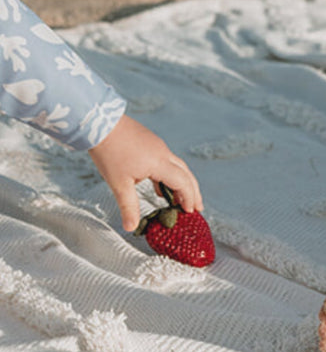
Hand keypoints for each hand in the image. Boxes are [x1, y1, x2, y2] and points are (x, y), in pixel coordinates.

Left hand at [88, 115, 201, 232]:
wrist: (101, 124)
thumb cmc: (109, 153)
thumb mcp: (118, 183)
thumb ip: (128, 206)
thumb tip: (131, 227)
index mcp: (159, 163)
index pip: (182, 182)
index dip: (188, 198)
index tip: (190, 212)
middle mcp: (163, 154)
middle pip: (186, 174)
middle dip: (193, 192)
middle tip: (197, 207)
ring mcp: (158, 146)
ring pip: (178, 167)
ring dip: (182, 183)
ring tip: (180, 199)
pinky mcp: (151, 143)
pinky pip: (167, 161)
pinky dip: (170, 175)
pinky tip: (160, 185)